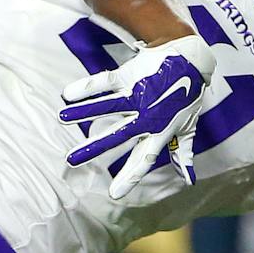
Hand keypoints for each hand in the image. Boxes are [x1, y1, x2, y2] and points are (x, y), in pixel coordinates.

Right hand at [58, 35, 215, 199]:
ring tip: (62, 119)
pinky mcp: (131, 76)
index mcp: (160, 132)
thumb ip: (182, 154)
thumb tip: (188, 179)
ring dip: (84, 112)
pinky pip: (106, 82)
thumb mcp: (188, 127)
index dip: (130, 177)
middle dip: (95, 147)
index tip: (114, 194)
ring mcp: (139, 95)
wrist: (191, 59)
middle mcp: (148, 116)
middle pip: (119, 135)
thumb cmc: (188, 97)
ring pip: (108, 106)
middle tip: (71, 160)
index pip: (144, 159)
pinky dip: (87, 87)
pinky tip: (68, 94)